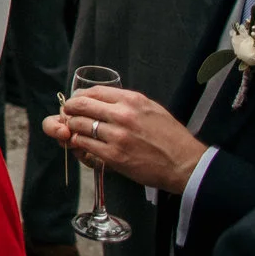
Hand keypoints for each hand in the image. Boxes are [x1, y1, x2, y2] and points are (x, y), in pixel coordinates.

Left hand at [43, 85, 206, 193]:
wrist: (186, 165)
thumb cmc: (171, 138)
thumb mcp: (151, 108)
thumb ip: (127, 102)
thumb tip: (103, 100)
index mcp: (132, 100)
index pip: (93, 91)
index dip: (78, 96)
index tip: (76, 103)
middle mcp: (122, 114)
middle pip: (80, 105)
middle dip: (69, 110)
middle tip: (68, 116)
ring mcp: (117, 136)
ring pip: (78, 125)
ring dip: (72, 128)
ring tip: (74, 132)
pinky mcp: (114, 156)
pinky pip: (85, 145)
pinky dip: (78, 144)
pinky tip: (82, 145)